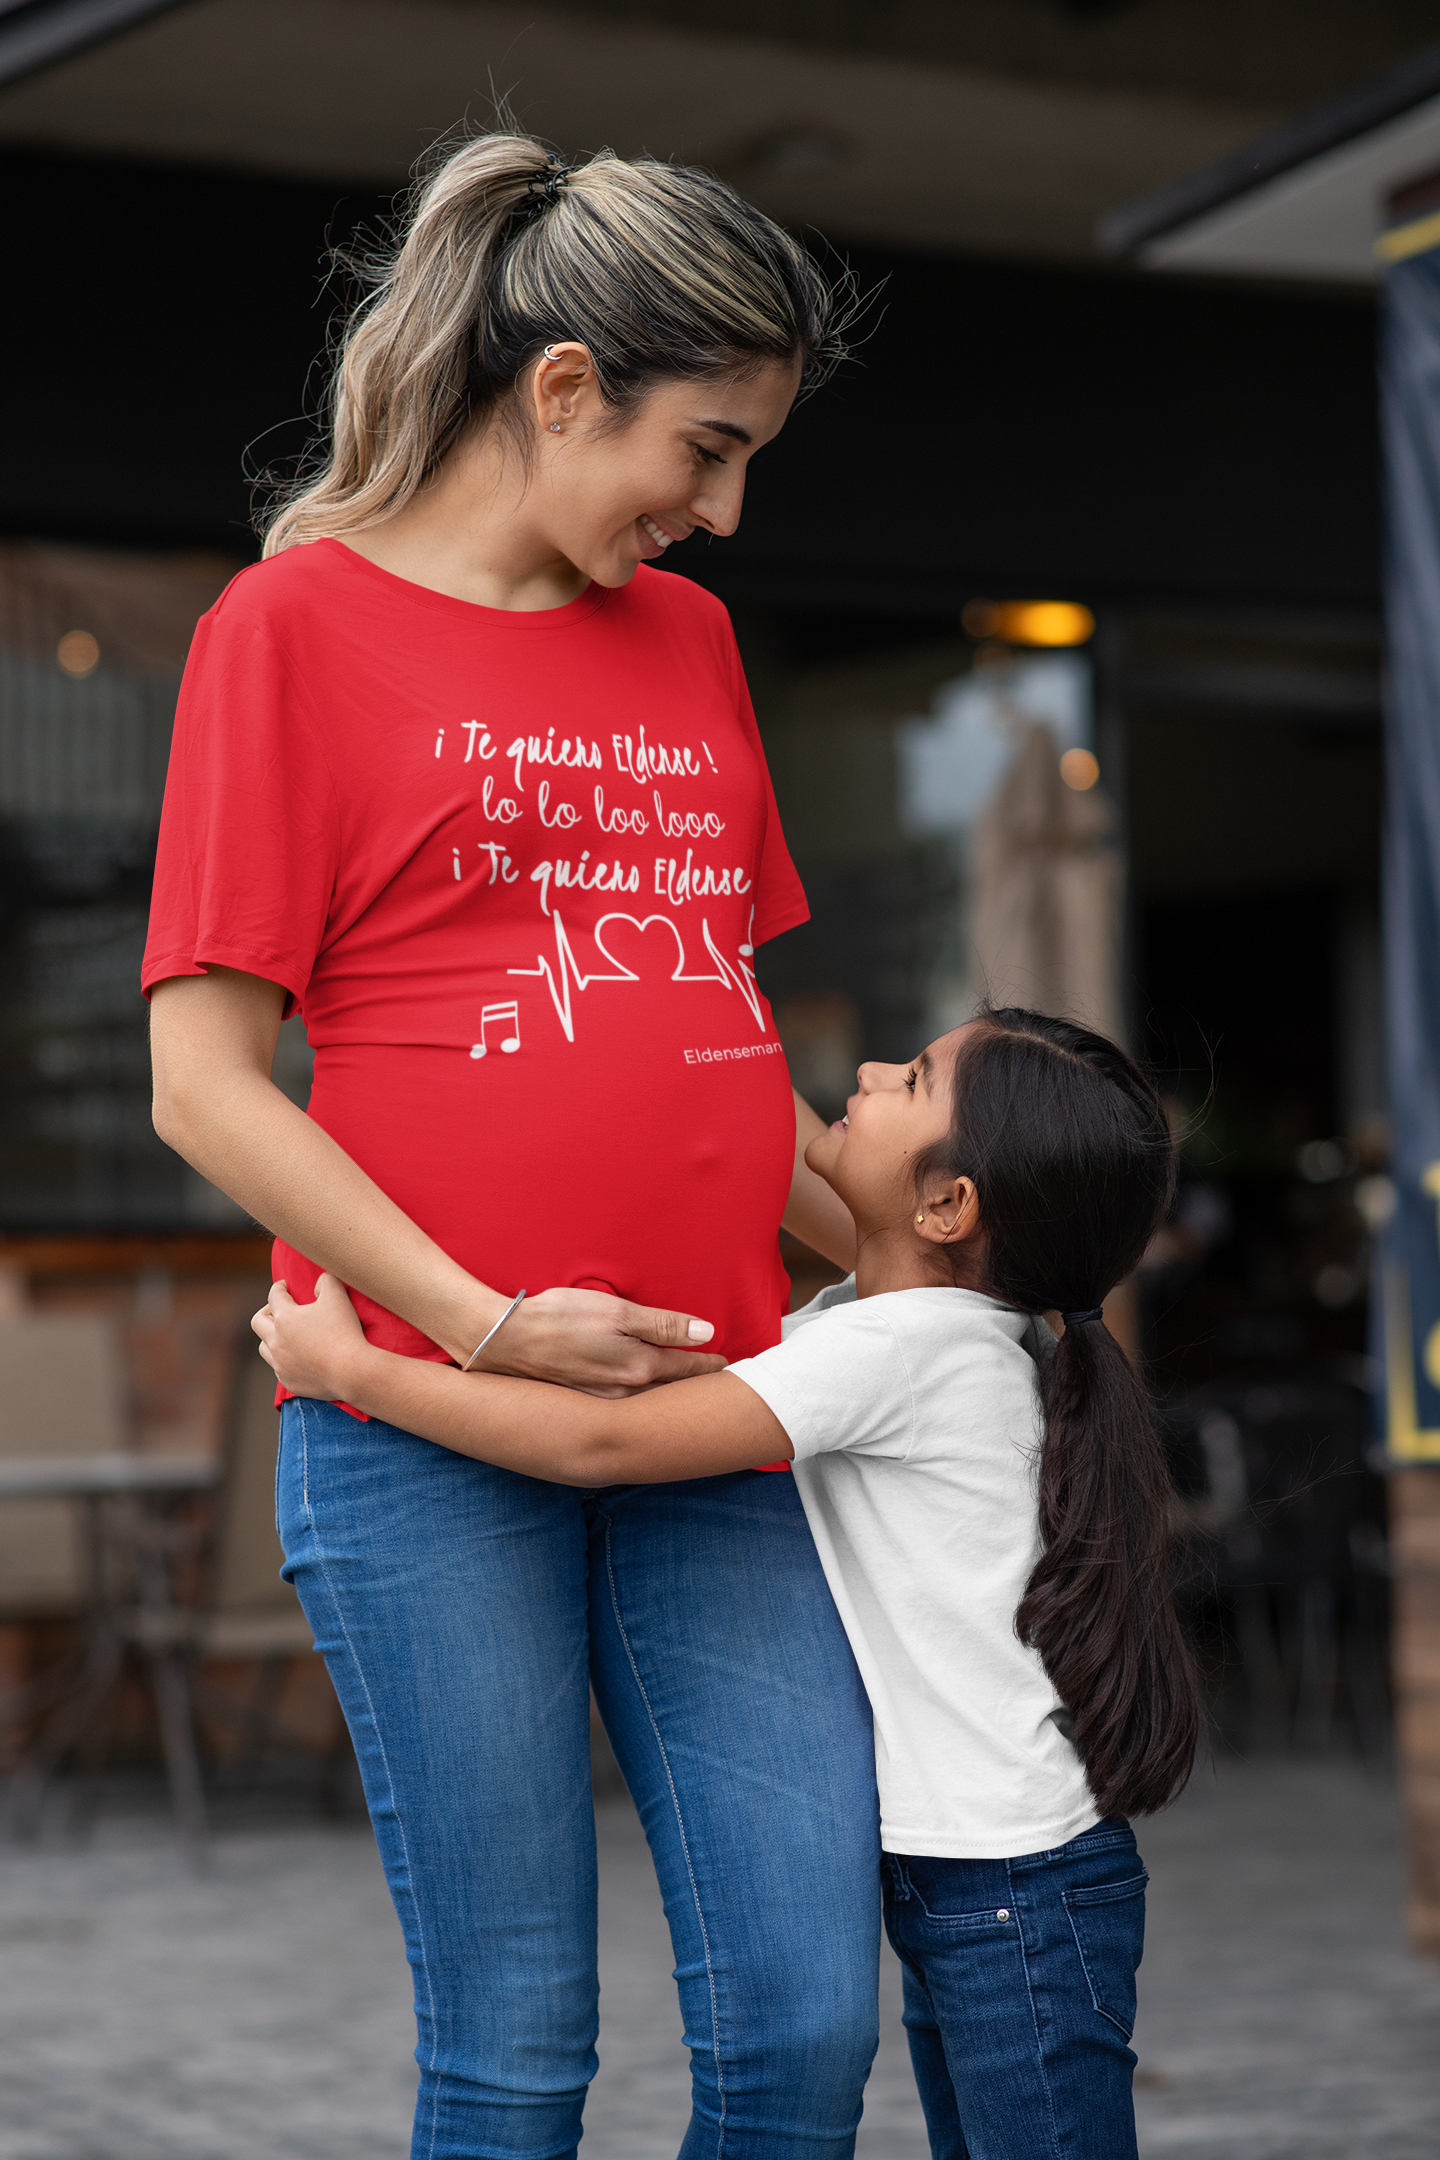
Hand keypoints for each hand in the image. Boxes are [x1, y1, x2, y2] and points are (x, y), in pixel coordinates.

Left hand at [252, 1276, 368, 1400]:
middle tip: (279, 1309)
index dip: (279, 1287)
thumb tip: (319, 1282)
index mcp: (285, 1318)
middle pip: (258, 1322)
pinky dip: (284, 1360)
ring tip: (283, 1335)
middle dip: (267, 1311)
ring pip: (264, 1347)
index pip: (274, 1296)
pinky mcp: (288, 1380)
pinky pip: (278, 1368)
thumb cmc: (344, 1331)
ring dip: (271, 1338)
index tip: (285, 1286)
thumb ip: (326, 1281)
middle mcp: (276, 1341)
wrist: (350, 1371)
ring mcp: (280, 1363)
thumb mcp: (338, 1296)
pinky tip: (296, 1357)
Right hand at [473, 1286, 726, 1396]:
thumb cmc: (561, 1317)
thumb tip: (705, 1331)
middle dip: (697, 1390)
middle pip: (673, 1393)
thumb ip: (663, 1323)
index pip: (690, 1369)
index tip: (732, 1367)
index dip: (713, 1366)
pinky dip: (645, 1400)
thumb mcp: (617, 1311)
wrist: (505, 1339)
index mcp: (640, 1367)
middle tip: (722, 1388)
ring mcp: (605, 1401)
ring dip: (672, 1396)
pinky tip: (646, 1396)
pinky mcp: (586, 1400)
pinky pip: (628, 1403)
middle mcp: (627, 1392)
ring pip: (651, 1401)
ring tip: (691, 1393)